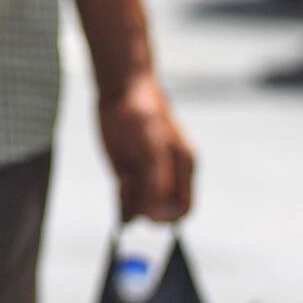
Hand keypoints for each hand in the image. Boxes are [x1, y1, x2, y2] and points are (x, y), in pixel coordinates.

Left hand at [97, 73, 194, 222]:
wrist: (120, 87)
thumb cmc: (141, 111)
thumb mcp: (151, 145)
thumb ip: (156, 180)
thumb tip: (156, 214)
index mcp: (184, 167)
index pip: (183, 208)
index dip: (168, 216)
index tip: (149, 211)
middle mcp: (168, 173)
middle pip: (160, 210)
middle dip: (146, 210)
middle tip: (131, 190)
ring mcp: (148, 173)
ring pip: (141, 206)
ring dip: (131, 206)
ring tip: (124, 181)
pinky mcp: (128, 170)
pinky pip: (127, 198)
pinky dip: (121, 204)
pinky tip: (118, 193)